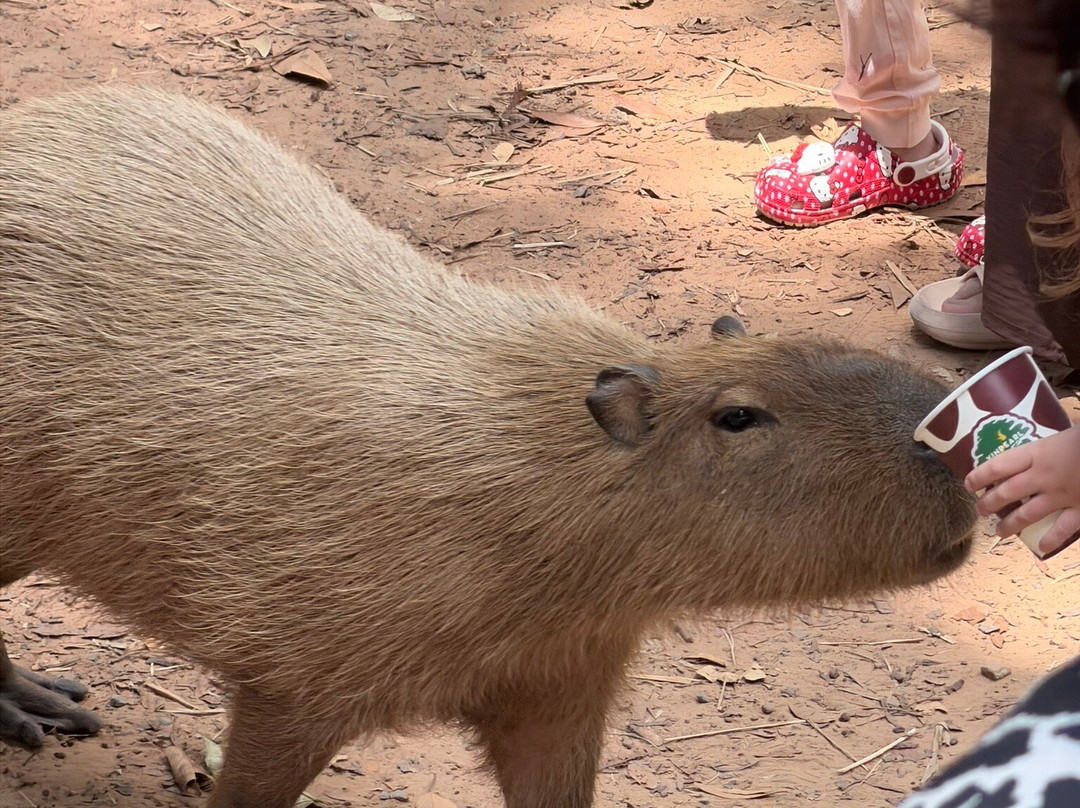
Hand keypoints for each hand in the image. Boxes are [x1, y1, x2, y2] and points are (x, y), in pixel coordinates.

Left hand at [964, 422, 1079, 554]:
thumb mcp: (1068, 433)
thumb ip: (1050, 445)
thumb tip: (1040, 447)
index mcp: (1038, 452)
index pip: (998, 466)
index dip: (979, 476)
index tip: (968, 484)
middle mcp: (1043, 475)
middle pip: (1007, 492)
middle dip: (989, 503)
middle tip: (979, 510)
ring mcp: (1062, 494)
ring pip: (1027, 514)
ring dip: (1010, 524)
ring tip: (998, 531)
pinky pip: (1063, 528)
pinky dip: (1051, 539)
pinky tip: (1040, 547)